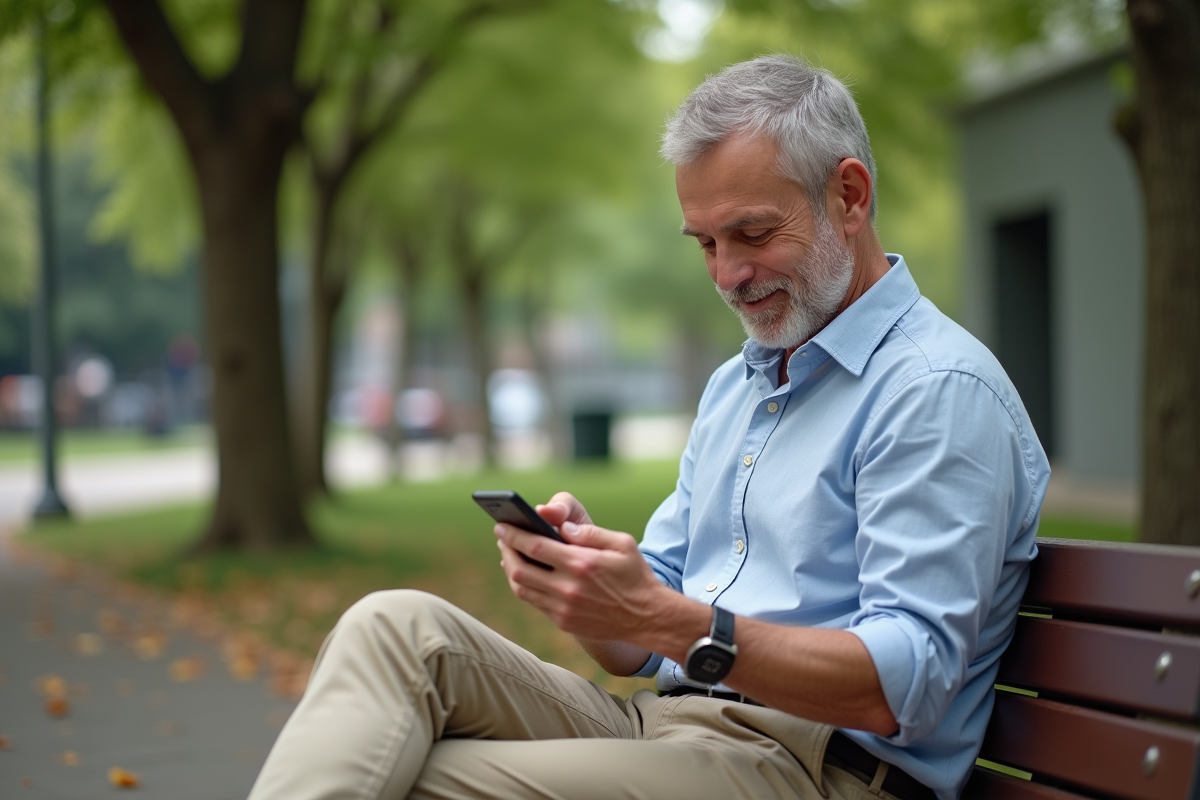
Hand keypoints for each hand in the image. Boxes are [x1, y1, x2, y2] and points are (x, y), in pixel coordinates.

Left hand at [496, 495, 665, 644]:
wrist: (647, 617)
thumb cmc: (635, 575)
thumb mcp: (622, 543)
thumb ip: (590, 532)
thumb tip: (561, 525)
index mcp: (581, 563)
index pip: (534, 546)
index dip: (513, 535)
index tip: (501, 525)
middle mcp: (568, 588)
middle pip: (519, 569)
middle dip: (506, 550)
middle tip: (502, 537)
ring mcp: (564, 608)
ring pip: (522, 589)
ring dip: (510, 569)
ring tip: (508, 554)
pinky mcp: (564, 622)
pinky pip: (534, 602)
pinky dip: (524, 586)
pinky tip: (524, 574)